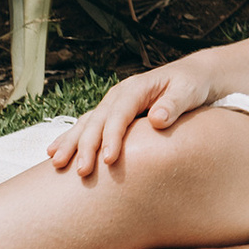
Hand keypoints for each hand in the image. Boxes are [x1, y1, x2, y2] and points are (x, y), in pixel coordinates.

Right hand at [50, 60, 227, 177]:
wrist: (193, 76)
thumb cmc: (192, 85)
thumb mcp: (188, 91)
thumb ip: (173, 104)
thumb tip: (157, 120)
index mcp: (136, 88)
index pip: (119, 114)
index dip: (112, 136)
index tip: (108, 160)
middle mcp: (119, 95)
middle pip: (97, 120)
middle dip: (86, 145)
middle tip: (81, 172)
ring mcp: (113, 104)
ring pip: (86, 123)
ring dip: (71, 143)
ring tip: (56, 163)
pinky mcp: (112, 115)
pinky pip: (87, 126)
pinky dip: (71, 139)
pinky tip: (54, 153)